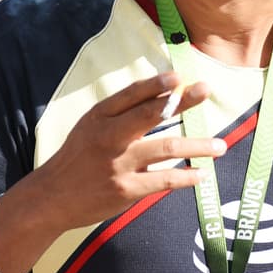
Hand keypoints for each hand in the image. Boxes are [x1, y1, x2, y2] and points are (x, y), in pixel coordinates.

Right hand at [31, 71, 218, 230]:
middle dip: (182, 101)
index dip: (156, 84)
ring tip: (220, 146)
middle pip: (151, 114)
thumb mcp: (91, 126)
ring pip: (166, 148)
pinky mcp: (126, 189)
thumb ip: (121, 113)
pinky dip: (186, 177)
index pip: (131, 94)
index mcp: (99, 116)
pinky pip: (164, 180)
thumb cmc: (78, 157)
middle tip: (206, 90)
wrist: (51, 197)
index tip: (179, 75)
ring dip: (197, 145)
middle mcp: (109, 136)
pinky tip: (202, 174)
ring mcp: (118, 164)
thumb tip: (162, 96)